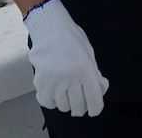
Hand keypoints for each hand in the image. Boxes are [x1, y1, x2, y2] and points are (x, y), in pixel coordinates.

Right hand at [24, 0, 108, 116]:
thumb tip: (101, 90)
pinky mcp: (40, 85)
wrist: (50, 31)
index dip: (96, 108)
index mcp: (85, 69)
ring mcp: (54, 83)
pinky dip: (53, 101)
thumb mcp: (89, 54)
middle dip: (82, 107)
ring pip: (63, 107)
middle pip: (78, 107)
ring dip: (67, 102)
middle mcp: (70, 79)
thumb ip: (94, 74)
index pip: (94, 99)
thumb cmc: (73, 40)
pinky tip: (56, 91)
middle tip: (81, 101)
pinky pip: (49, 103)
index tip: (94, 110)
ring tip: (67, 91)